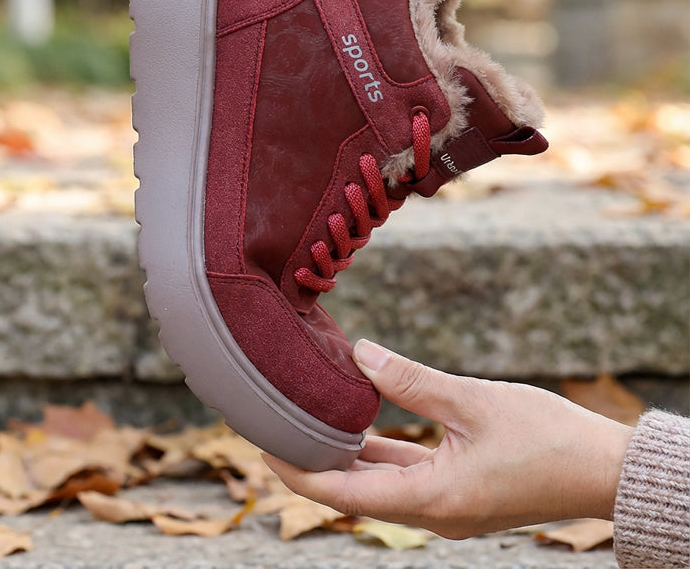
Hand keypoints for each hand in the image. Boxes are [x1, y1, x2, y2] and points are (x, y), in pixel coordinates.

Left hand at [263, 340, 633, 538]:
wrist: (604, 470)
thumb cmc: (548, 438)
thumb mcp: (473, 402)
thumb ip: (412, 380)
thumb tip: (360, 355)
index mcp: (432, 499)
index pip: (344, 492)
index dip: (298, 471)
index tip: (262, 448)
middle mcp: (432, 511)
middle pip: (353, 489)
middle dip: (312, 461)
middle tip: (274, 427)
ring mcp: (445, 504)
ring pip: (378, 480)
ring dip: (343, 455)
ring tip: (305, 422)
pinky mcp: (457, 489)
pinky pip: (404, 472)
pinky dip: (377, 451)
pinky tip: (358, 424)